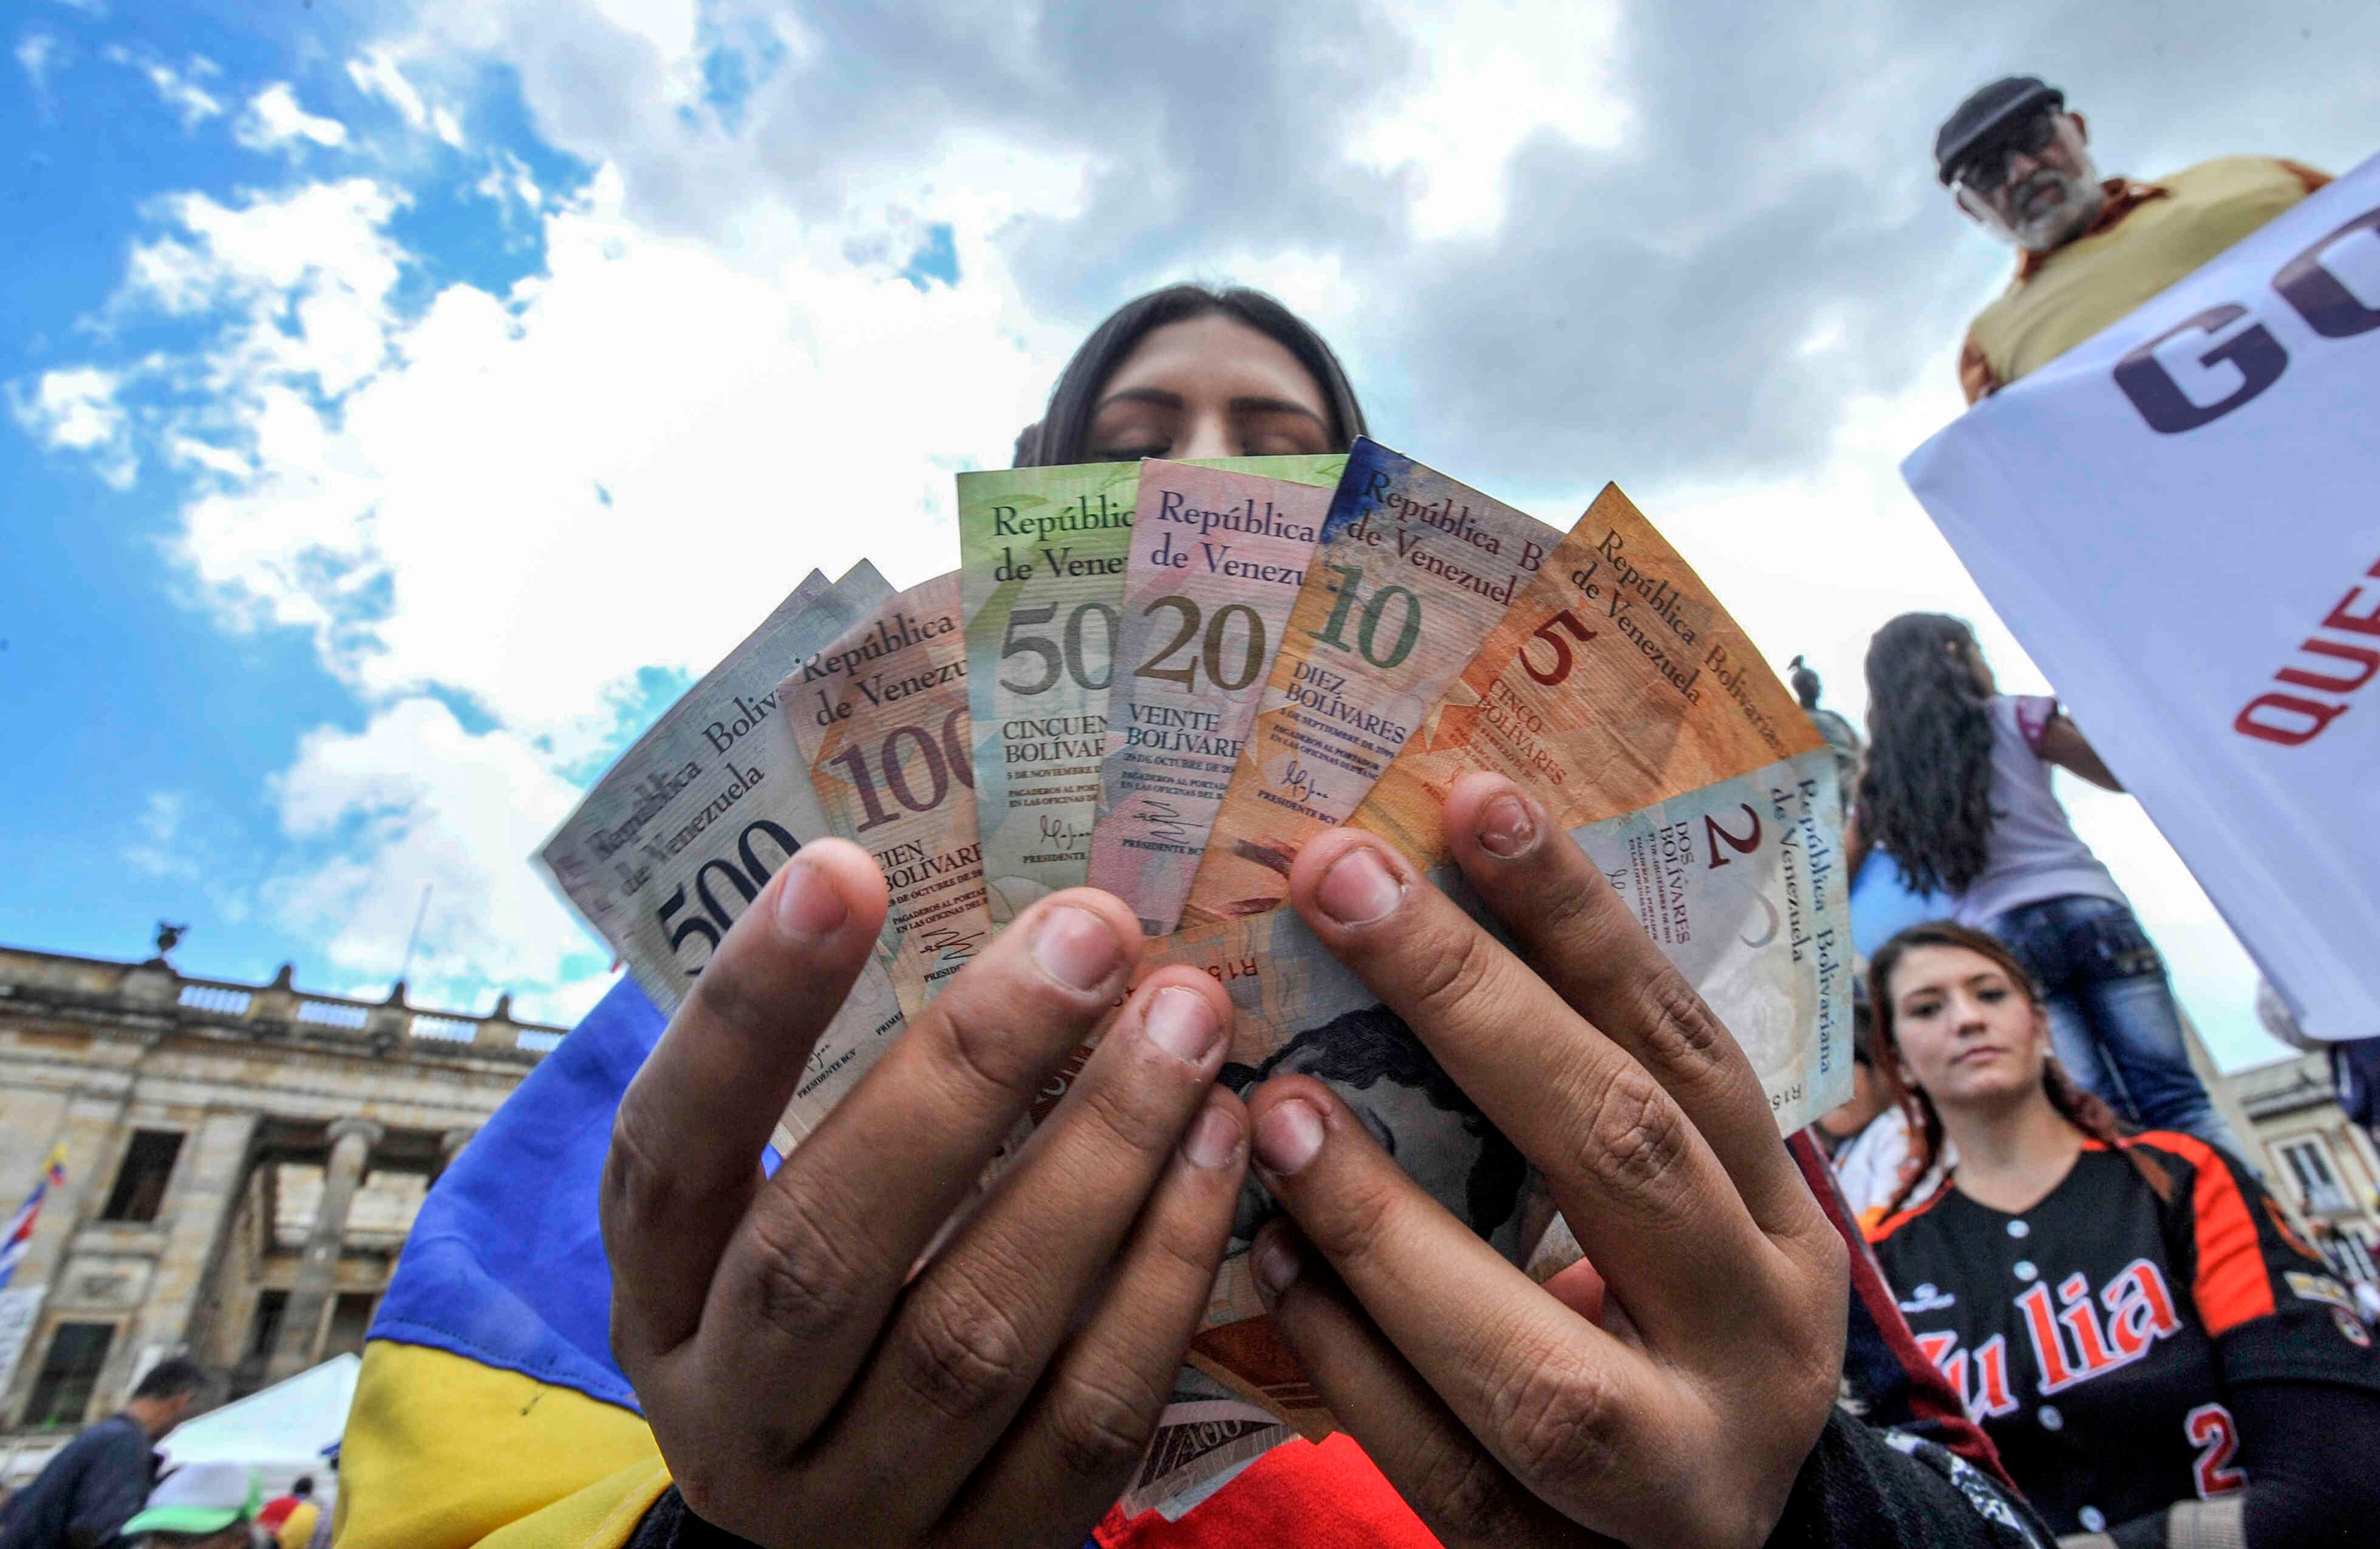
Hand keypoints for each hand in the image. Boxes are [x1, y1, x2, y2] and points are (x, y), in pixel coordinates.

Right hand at [602, 840, 1249, 1547]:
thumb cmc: (805, 1317)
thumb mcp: (754, 1224)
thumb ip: (819, 1099)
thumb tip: (953, 901)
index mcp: (657, 1300)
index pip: (672, 1152)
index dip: (749, 1015)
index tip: (843, 865)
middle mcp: (735, 1414)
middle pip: (828, 1251)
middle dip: (969, 1073)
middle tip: (1091, 929)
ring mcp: (859, 1506)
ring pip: (977, 1336)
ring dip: (1099, 1160)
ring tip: (1185, 1020)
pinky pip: (1089, 1417)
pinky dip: (1163, 1275)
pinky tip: (1221, 1152)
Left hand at [1244, 774, 1846, 1547]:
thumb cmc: (1665, 1347)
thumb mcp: (1680, 1226)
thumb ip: (1594, 1113)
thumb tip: (1432, 920)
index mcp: (1784, 1228)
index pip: (1682, 1042)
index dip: (1579, 918)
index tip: (1472, 796)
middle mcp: (1755, 1339)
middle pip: (1619, 1151)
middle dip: (1472, 1004)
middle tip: (1337, 881)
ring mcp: (1670, 1475)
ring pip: (1529, 1355)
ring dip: (1383, 1218)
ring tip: (1273, 1103)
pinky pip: (1438, 1466)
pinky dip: (1346, 1360)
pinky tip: (1260, 1261)